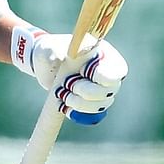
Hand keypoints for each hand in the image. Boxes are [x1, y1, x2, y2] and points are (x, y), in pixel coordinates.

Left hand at [11, 29, 127, 124]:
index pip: (118, 72)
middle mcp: (107, 74)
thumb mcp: (49, 47)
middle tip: (67, 83)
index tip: (82, 71)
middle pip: (109, 92)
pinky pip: (93, 116)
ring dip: (80, 104)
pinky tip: (64, 107)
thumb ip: (54, 50)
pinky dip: (78, 114)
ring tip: (62, 94)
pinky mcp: (90, 103)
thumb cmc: (51, 50)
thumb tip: (63, 56)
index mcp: (105, 56)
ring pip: (101, 106)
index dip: (102, 76)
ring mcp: (101, 90)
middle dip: (86, 91)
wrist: (45, 64)